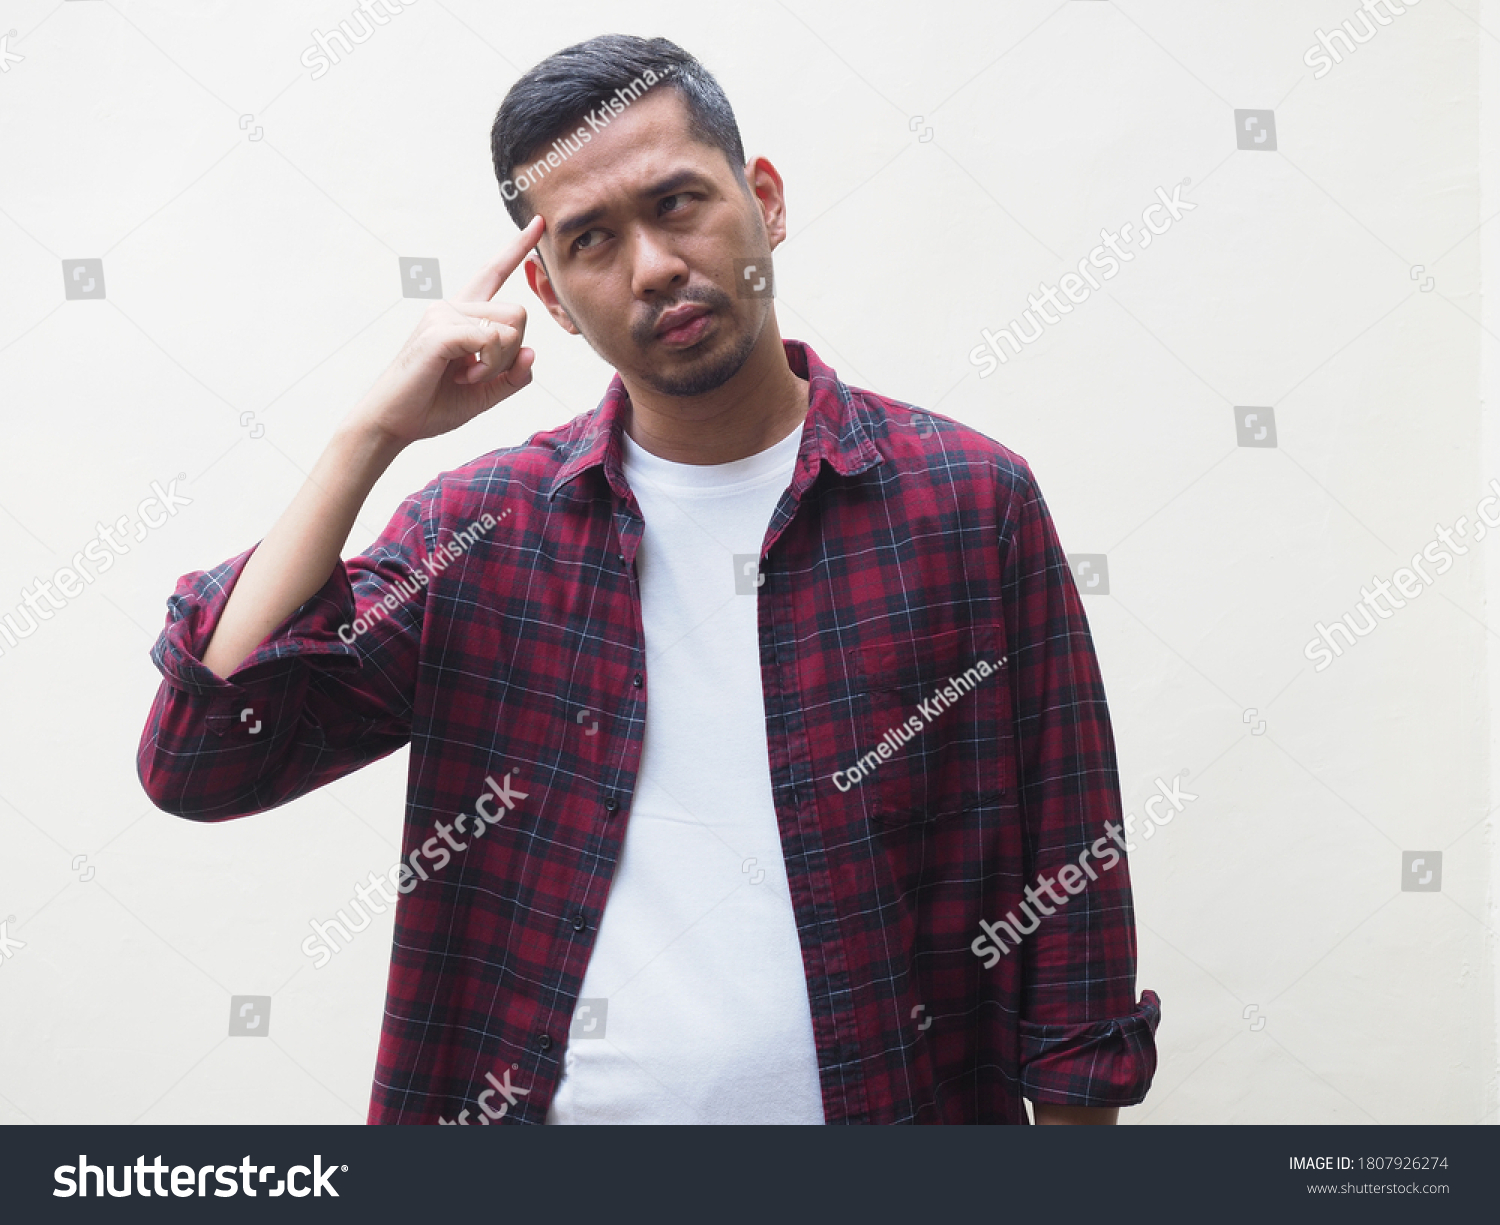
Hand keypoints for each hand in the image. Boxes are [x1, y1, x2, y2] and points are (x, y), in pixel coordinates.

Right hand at [346, 215, 544, 446]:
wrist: (394, 423)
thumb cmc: (434, 404)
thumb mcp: (486, 393)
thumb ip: (513, 376)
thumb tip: (532, 352)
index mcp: (463, 314)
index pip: (494, 272)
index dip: (518, 249)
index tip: (539, 223)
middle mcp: (452, 306)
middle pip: (518, 313)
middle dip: (511, 352)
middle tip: (479, 375)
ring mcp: (443, 315)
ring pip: (509, 327)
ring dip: (498, 363)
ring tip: (466, 377)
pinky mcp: (439, 331)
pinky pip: (490, 340)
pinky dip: (487, 366)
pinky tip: (463, 378)